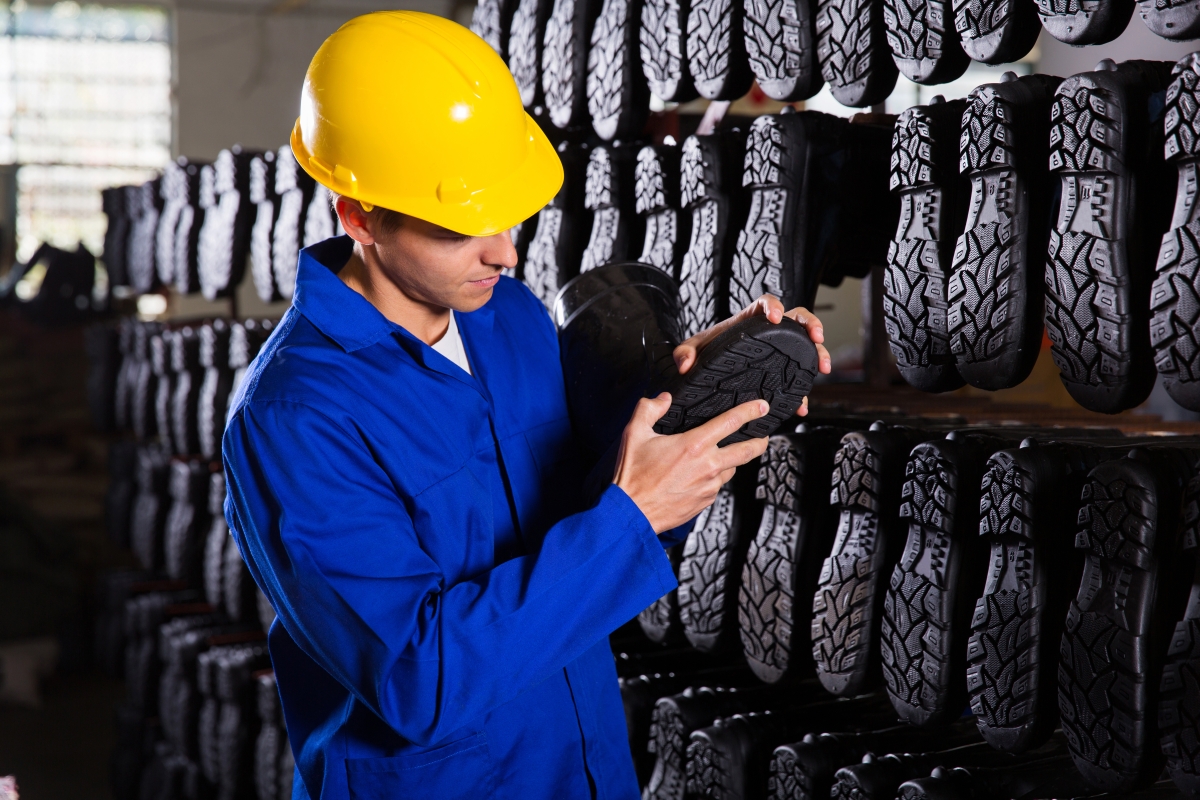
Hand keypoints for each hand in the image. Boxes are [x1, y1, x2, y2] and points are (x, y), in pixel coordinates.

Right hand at [613, 393, 770, 532]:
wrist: (631, 513)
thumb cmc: (632, 476)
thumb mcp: (634, 433)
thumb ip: (649, 409)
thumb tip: (663, 398)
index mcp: (694, 445)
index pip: (732, 422)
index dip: (751, 411)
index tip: (762, 407)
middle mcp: (708, 466)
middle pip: (747, 451)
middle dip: (760, 441)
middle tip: (763, 435)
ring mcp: (709, 486)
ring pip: (731, 469)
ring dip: (731, 462)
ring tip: (722, 457)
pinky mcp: (706, 501)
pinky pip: (717, 486)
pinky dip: (714, 478)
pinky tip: (700, 476)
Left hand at [673, 295, 831, 416]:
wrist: (705, 371)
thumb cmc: (701, 353)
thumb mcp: (691, 350)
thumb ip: (685, 353)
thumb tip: (685, 364)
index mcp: (747, 321)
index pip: (764, 304)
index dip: (773, 306)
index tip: (777, 317)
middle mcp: (765, 333)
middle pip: (795, 318)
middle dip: (810, 325)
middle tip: (817, 338)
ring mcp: (775, 351)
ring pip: (803, 345)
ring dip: (817, 353)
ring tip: (823, 367)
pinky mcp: (777, 371)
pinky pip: (795, 376)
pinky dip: (801, 391)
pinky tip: (802, 404)